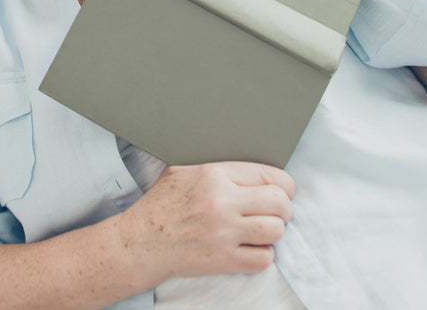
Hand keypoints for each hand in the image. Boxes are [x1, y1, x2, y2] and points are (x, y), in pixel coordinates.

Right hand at [118, 162, 293, 281]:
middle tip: (277, 212)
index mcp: (214, 174)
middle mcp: (223, 202)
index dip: (283, 184)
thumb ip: (215, 166)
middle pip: (279, 202)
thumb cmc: (162, 204)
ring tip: (264, 230)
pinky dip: (263, 255)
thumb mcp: (183, 170)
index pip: (268, 174)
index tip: (283, 191)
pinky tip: (252, 248)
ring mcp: (224, 233)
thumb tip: (245, 166)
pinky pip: (263, 259)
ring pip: (275, 230)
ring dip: (274, 232)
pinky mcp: (224, 260)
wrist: (142, 241)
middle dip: (284, 208)